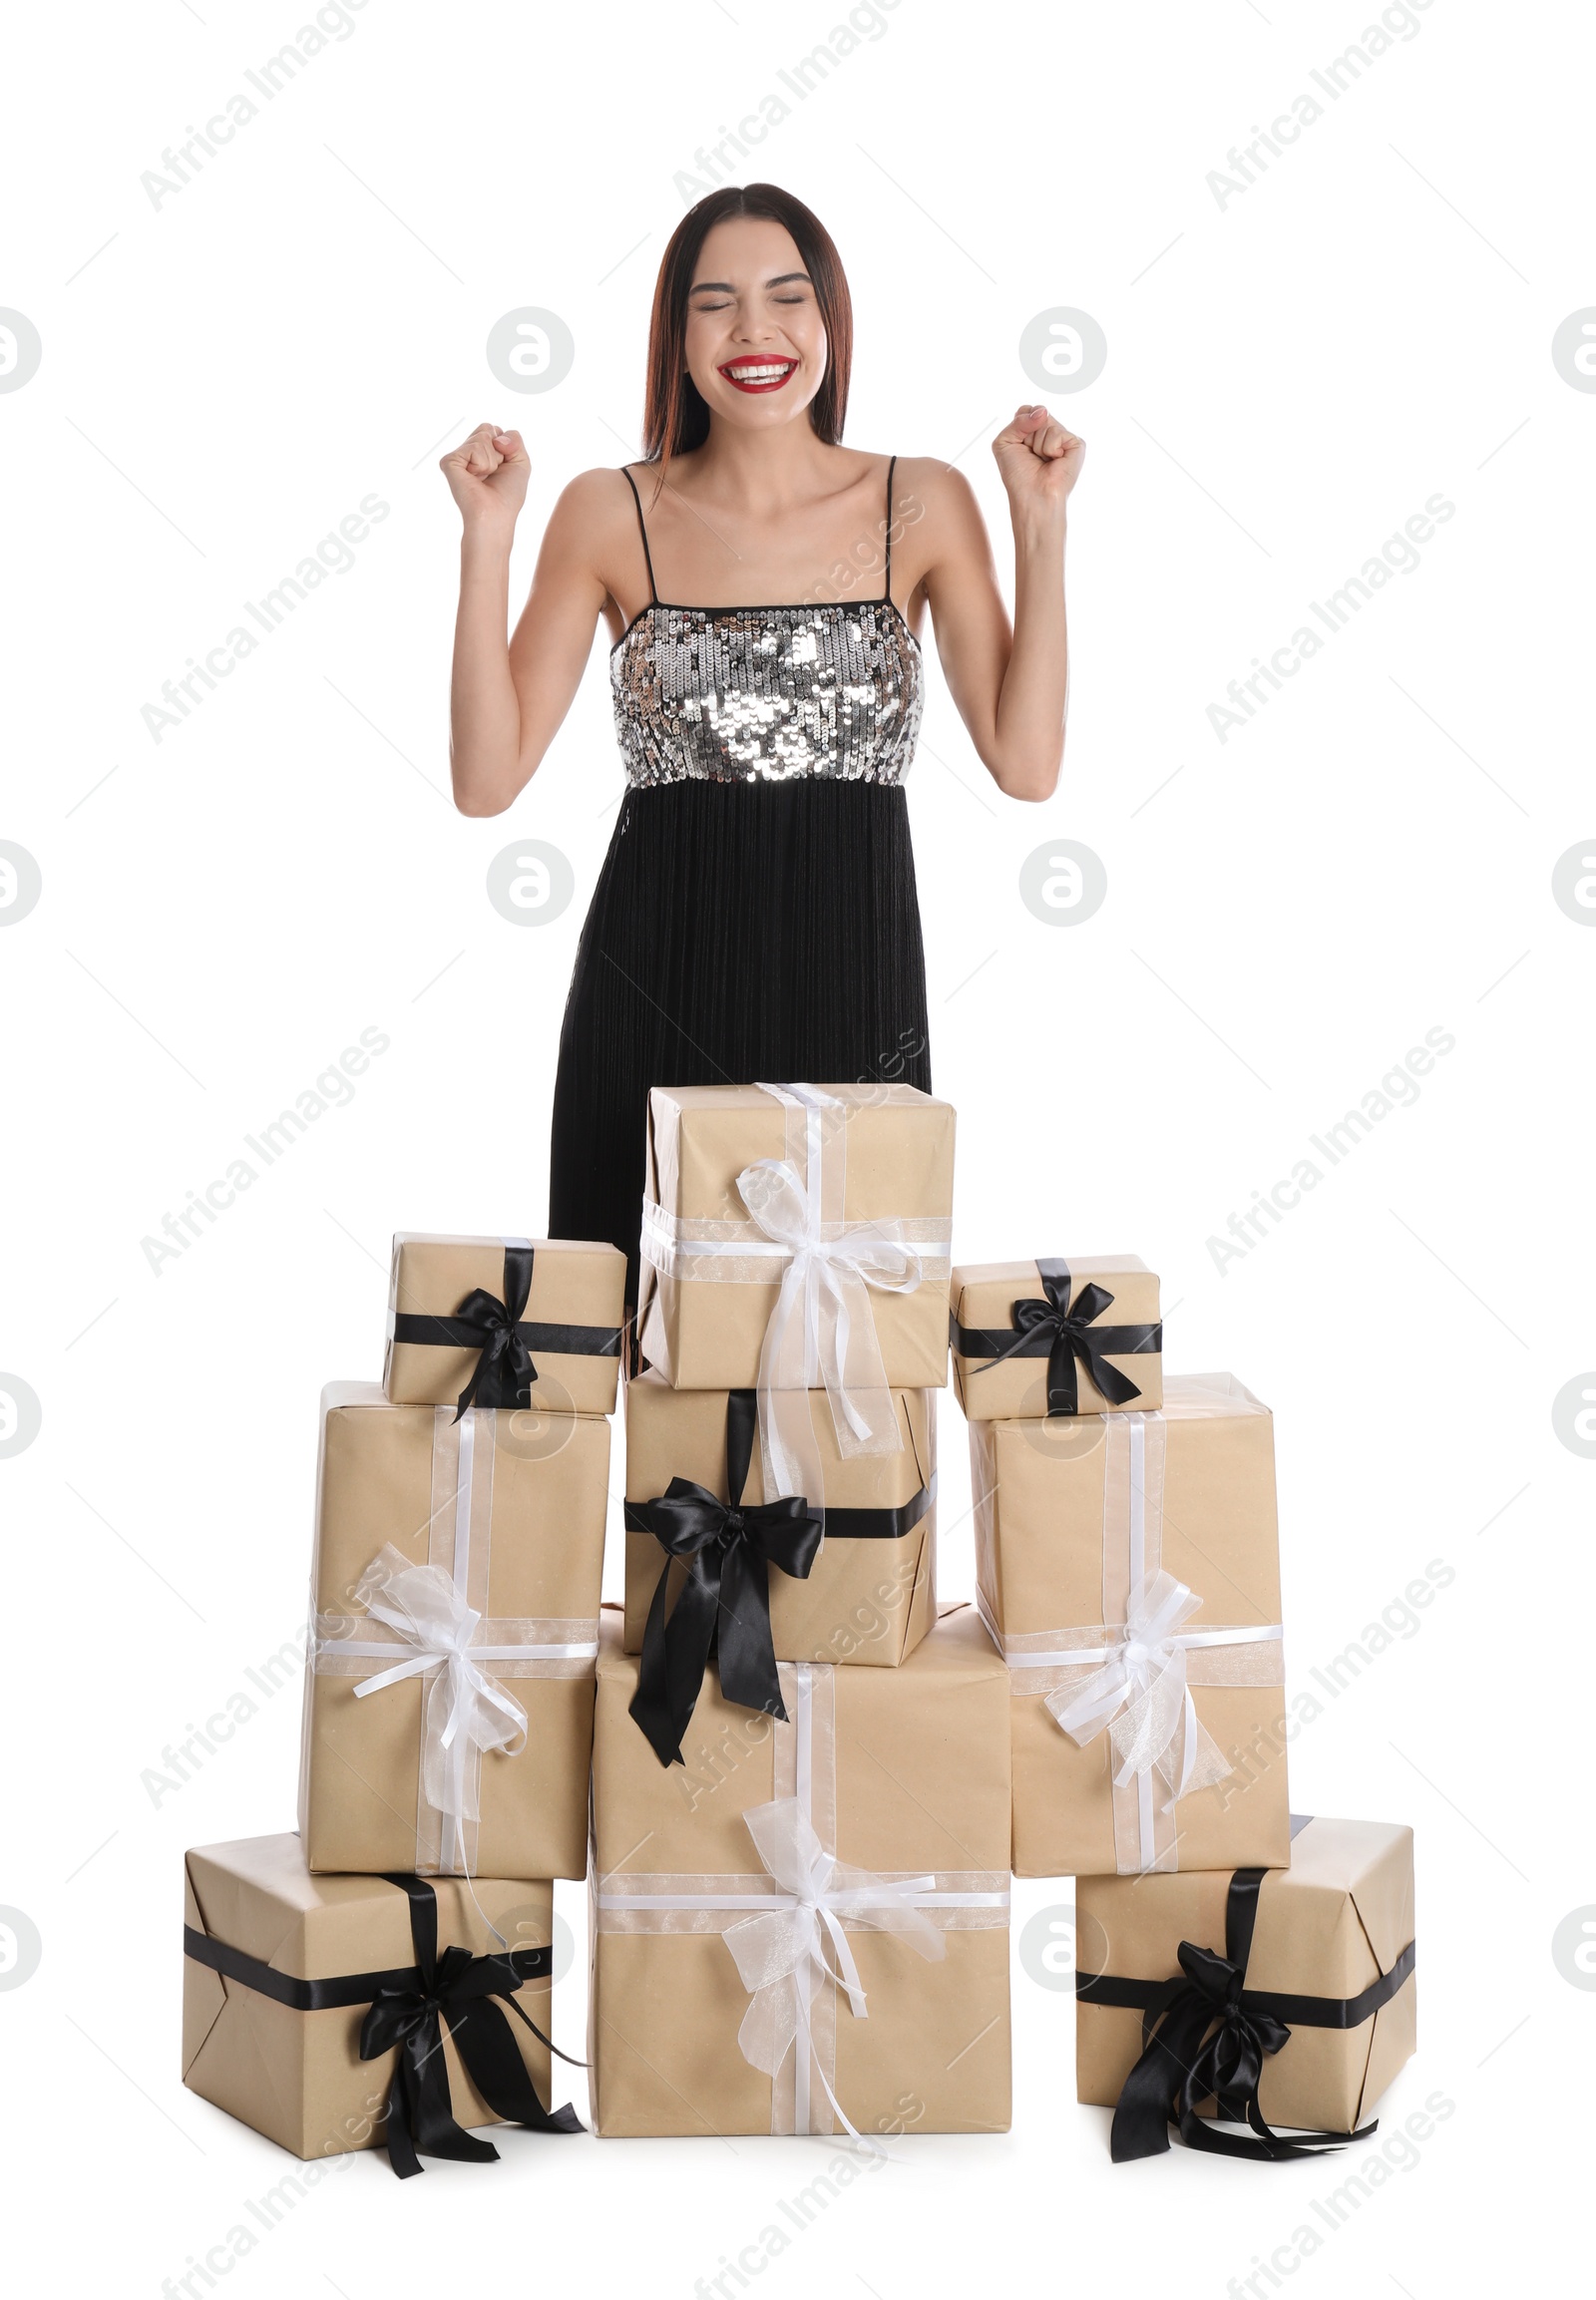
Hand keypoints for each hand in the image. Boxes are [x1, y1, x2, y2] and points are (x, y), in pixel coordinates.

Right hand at [440, 422, 530, 537]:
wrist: (496, 515)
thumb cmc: (507, 495)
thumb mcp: (521, 462)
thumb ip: (514, 438)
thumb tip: (495, 435)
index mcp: (480, 451)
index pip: (494, 429)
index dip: (506, 447)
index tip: (502, 468)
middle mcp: (466, 452)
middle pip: (487, 428)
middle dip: (498, 450)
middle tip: (493, 473)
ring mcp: (457, 456)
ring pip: (482, 436)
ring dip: (492, 459)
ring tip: (484, 478)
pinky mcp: (449, 461)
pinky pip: (474, 447)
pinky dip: (482, 463)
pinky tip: (474, 478)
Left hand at [991, 406, 1084, 516]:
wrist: (1032, 496)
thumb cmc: (1018, 476)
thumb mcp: (1005, 442)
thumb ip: (1018, 420)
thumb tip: (1043, 411)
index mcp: (1035, 431)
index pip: (1026, 409)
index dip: (1019, 425)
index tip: (1020, 446)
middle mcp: (1051, 432)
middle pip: (1036, 412)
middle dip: (1027, 435)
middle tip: (1032, 456)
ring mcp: (1064, 438)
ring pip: (1046, 421)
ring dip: (1037, 444)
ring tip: (1043, 461)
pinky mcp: (1077, 444)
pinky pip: (1057, 432)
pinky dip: (1050, 448)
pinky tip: (1055, 461)